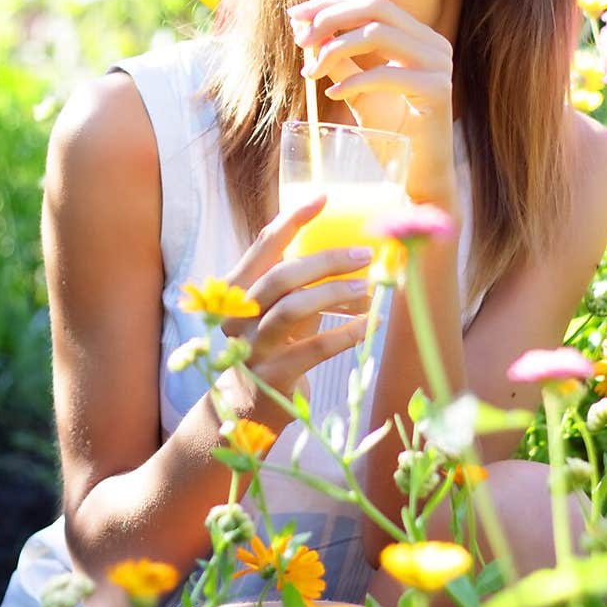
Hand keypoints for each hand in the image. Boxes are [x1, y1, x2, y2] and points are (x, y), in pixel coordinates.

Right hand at [216, 194, 373, 424]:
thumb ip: (304, 284)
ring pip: (292, 309)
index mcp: (235, 291)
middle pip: (281, 275)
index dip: (292, 220)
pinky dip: (346, 333)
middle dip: (326, 261)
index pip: (262, 245)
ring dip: (335, 294)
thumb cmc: (274, 346)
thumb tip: (358, 260)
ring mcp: (251, 348)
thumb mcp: (281, 308)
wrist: (248, 409)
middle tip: (364, 254)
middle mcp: (237, 316)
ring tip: (368, 289)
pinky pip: (314, 349)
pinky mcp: (271, 377)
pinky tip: (371, 324)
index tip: (323, 198)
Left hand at [287, 0, 457, 206]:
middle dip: (331, 18)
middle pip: (376, 7)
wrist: (419, 176)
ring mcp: (440, 65)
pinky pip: (386, 74)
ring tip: (312, 74)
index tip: (296, 15)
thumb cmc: (391, 133)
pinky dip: (353, 81)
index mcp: (419, 38)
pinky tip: (333, 94)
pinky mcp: (438, 91)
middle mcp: (434, 44)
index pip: (373, 3)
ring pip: (378, 34)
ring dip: (336, 49)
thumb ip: (338, 59)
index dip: (332, 4)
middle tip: (301, 41)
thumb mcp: (357, 88)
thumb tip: (305, 30)